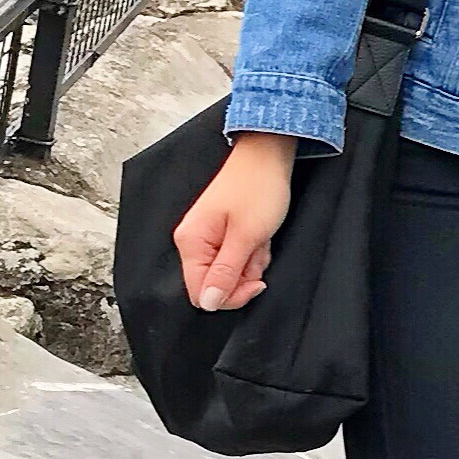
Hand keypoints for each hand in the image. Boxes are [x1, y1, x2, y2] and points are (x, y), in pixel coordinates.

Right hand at [174, 130, 296, 313]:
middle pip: (215, 285)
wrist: (267, 156)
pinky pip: (237, 257)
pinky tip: (260, 234)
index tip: (256, 282)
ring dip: (252, 261)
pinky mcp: (221, 233)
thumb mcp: (246, 237)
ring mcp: (207, 237)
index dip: (231, 295)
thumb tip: (208, 303)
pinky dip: (254, 250)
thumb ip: (226, 273)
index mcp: (191, 243)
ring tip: (260, 236)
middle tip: (259, 250)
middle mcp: (192, 242)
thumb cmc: (258, 189)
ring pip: (230, 272)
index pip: (200, 294)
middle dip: (244, 275)